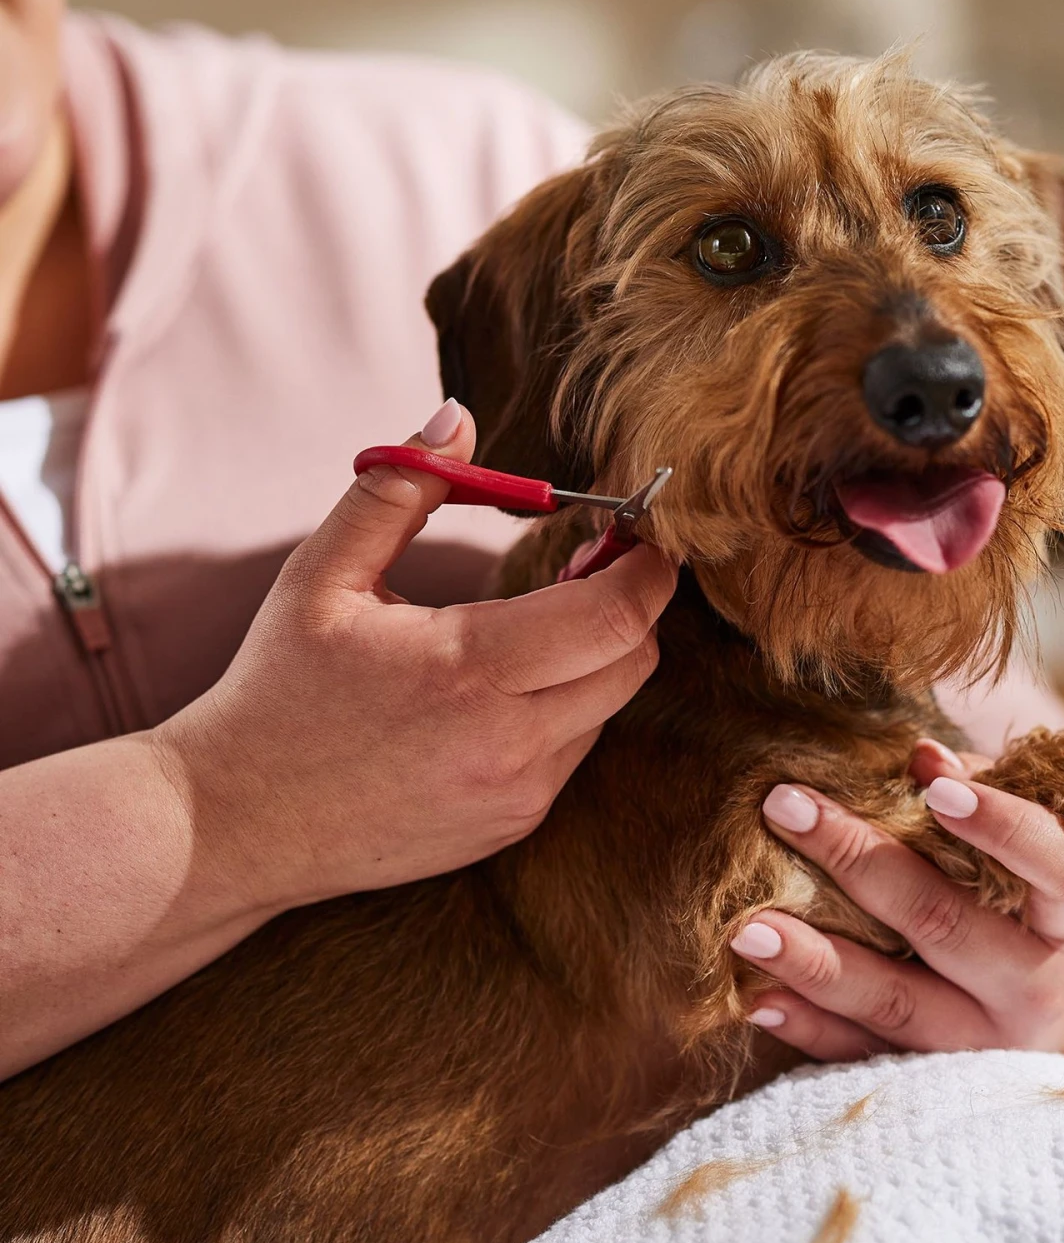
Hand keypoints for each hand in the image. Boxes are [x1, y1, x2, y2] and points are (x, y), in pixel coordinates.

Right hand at [153, 398, 677, 914]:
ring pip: (608, 707)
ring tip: (545, 619)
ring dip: (598, 656)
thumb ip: (399, 490)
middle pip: (634, 662)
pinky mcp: (513, 824)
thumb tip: (457, 418)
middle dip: (634, 605)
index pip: (614, 617)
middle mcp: (508, 743)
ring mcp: (517, 794)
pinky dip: (565, 706)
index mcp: (466, 670)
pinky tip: (509, 684)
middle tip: (598, 562)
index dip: (646, 568)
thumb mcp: (321, 576)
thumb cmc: (276, 691)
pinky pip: (573, 751)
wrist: (237, 823)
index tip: (641, 533)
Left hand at [730, 740, 1063, 1059]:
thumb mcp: (1043, 845)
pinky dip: (809, 1027)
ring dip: (816, 963)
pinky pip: (866, 1054)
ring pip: (895, 1004)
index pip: (1059, 868)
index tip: (937, 789)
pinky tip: (756, 997)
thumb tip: (921, 757)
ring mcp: (988, 1044)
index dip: (1004, 828)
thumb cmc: (1045, 895)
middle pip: (944, 924)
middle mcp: (1039, 987)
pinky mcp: (941, 1077)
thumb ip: (986, 795)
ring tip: (748, 927)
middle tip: (784, 806)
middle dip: (859, 862)